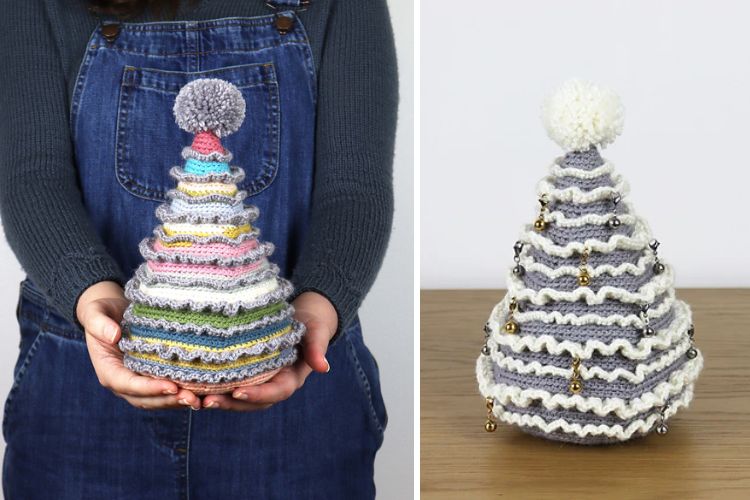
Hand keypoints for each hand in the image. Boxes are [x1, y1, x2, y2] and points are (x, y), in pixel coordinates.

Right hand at [77, 281, 200, 409]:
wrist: (111, 313)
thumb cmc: (103, 312)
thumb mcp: (96, 313)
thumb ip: (99, 324)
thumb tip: (113, 335)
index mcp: (108, 370)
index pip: (128, 384)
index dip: (150, 389)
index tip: (172, 386)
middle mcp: (122, 382)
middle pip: (145, 399)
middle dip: (168, 400)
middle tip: (192, 398)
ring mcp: (137, 382)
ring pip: (157, 400)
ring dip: (177, 402)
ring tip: (199, 400)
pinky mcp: (150, 378)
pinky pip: (165, 392)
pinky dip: (180, 395)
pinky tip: (200, 393)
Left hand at [202, 291, 337, 409]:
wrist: (305, 317)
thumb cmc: (312, 324)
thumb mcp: (317, 332)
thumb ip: (317, 348)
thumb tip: (323, 367)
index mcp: (291, 378)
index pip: (275, 392)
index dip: (257, 394)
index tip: (238, 392)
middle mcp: (274, 384)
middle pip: (252, 401)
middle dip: (230, 403)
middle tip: (207, 402)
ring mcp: (259, 380)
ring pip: (238, 397)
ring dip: (218, 399)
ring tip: (195, 399)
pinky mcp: (247, 372)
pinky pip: (230, 384)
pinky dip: (214, 387)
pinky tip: (194, 385)